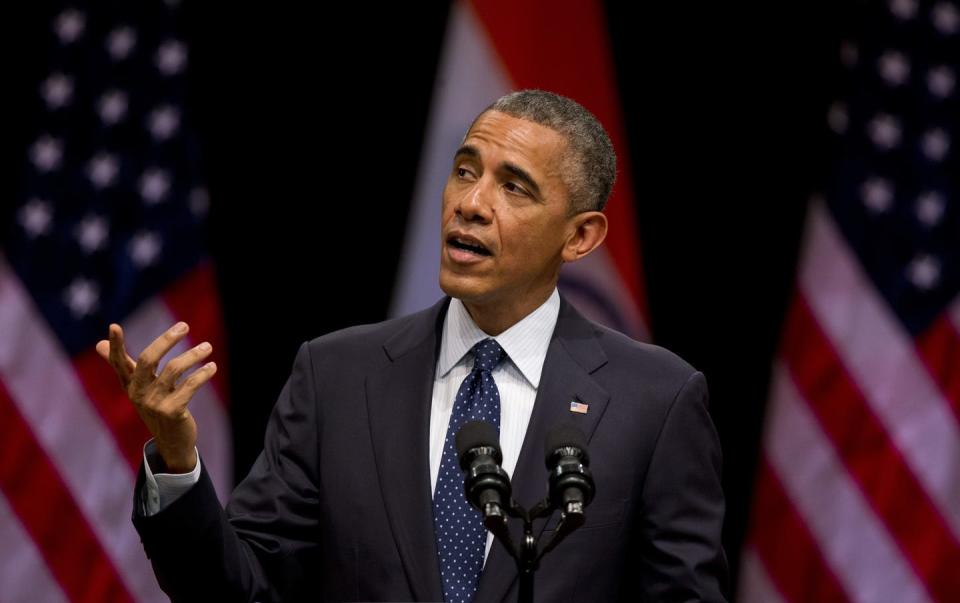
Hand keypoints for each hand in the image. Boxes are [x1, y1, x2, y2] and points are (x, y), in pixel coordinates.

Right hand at [95, 321, 216, 472]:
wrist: (171, 442)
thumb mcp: (138, 388)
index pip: (119, 363)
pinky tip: (212, 367)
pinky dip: (202, 374)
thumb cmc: (155, 407)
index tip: (114, 326)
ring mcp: (154, 403)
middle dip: (166, 339)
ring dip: (193, 355)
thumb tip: (98, 344)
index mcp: (130, 385)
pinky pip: (189, 386)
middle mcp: (139, 393)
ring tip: (208, 347)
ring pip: (174, 369)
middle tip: (185, 325)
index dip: (116, 346)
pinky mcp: (172, 412)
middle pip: (148, 359)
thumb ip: (123, 365)